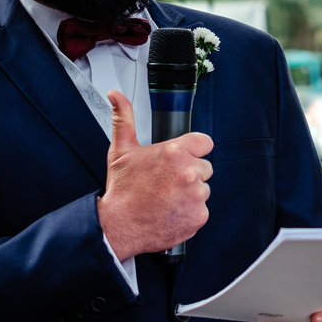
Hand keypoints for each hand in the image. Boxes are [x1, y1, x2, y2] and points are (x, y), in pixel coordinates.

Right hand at [96, 90, 212, 259]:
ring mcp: (196, 195)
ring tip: (167, 199)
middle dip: (190, 174)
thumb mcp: (121, 150)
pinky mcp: (198, 216)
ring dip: (190, 194)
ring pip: (203, 190)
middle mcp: (189, 172)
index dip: (193, 151)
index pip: (205, 143)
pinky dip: (189, 213)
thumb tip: (116, 95)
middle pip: (204, 168)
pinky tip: (171, 212)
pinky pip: (201, 210)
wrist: (117, 226)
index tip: (182, 159)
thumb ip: (124, 118)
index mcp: (175, 152)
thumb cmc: (121, 190)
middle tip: (167, 183)